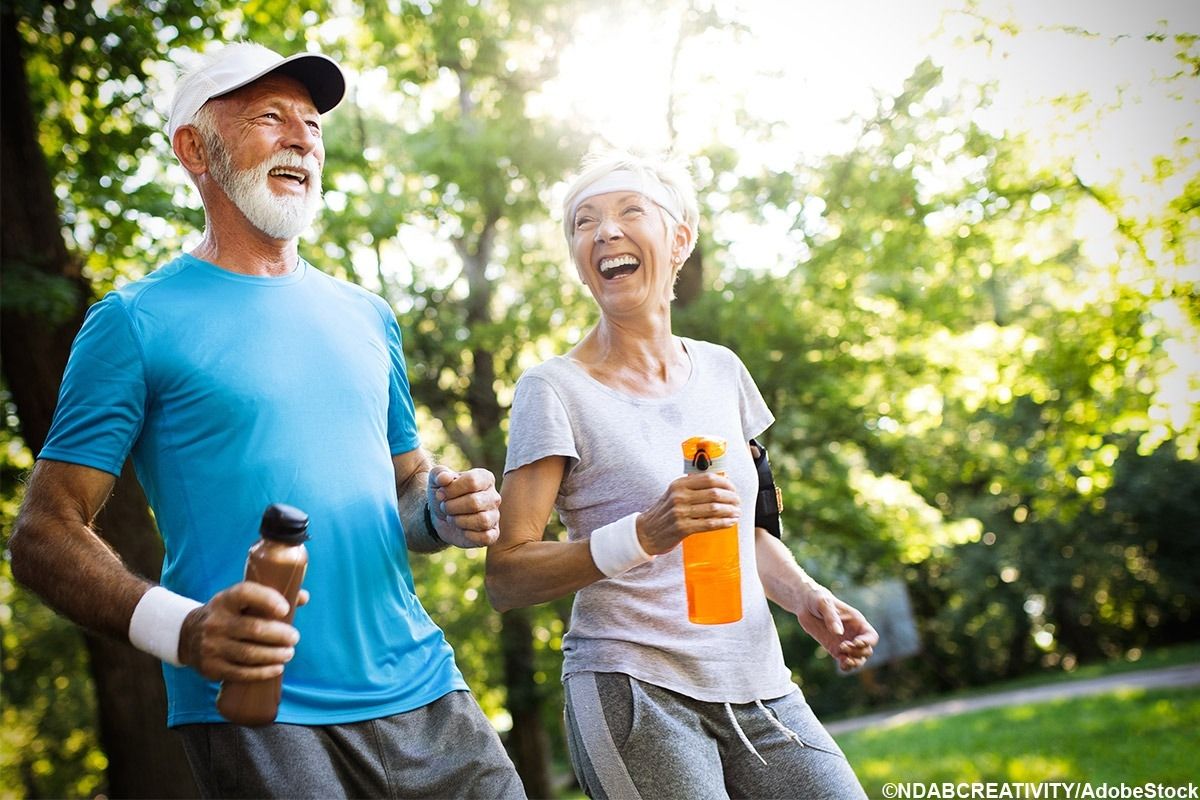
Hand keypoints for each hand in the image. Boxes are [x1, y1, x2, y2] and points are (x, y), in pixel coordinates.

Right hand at [178, 583, 307, 680]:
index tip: (286, 608)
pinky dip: (262, 672)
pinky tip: (277, 668)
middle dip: (279, 635)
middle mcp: (216, 622)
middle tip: (295, 638)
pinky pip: (240, 672)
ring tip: (289, 653)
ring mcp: (211, 646)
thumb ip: (271, 596)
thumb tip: (303, 597)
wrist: (188, 635)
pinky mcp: (211, 667)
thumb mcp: (240, 601)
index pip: (245, 594)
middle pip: (253, 629)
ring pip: (249, 653)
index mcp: (225, 600)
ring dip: (274, 655)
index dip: (267, 599)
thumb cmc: (227, 614)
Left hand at [428, 465, 500, 547]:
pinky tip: (461, 530)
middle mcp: (494, 497)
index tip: (440, 493)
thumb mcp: (436, 479)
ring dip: (459, 521)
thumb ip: (439, 474)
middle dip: (452, 507)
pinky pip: (486, 537)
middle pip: (475, 502)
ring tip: (452, 518)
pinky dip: (469, 535)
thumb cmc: (443, 494)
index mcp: (485, 478)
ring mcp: (495, 516)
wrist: (440, 516)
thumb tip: (444, 478)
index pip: (471, 481)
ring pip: (482, 520)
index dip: (451, 489)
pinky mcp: (492, 534)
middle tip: (444, 507)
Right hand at [635, 473, 740, 554]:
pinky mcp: (683, 528)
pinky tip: (730, 522)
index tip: (734, 489)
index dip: (726, 483)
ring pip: (714, 509)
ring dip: (730, 511)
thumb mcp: (674, 493)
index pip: (709, 478)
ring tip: (736, 513)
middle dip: (731, 498)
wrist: (646, 532)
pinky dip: (723, 523)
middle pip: (714, 493)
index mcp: (679, 484)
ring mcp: (680, 512)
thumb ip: (693, 487)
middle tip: (738, 502)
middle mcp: (679, 496)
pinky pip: (709, 524)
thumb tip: (721, 483)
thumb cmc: (665, 512)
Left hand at [795, 588, 877, 671]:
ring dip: (855, 662)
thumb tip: (838, 633)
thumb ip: (831, 617)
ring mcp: (845, 643)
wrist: (805, 605)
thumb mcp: (823, 604)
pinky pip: (845, 662)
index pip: (871, 636)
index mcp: (857, 622)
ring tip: (844, 660)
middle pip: (867, 650)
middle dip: (858, 652)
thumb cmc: (817, 599)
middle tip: (842, 646)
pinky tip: (841, 665)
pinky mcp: (835, 649)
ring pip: (859, 659)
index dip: (867, 642)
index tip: (855, 642)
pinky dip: (846, 667)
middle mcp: (854, 634)